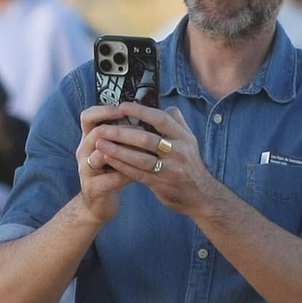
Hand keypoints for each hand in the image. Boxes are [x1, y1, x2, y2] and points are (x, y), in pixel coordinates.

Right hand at [74, 105, 134, 225]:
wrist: (99, 204)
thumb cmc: (111, 172)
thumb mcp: (114, 151)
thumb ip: (124, 135)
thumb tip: (149, 116)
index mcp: (88, 139)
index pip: (88, 116)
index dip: (105, 110)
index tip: (125, 108)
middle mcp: (83, 151)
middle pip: (96, 133)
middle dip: (120, 130)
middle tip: (142, 129)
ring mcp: (86, 170)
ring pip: (101, 155)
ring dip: (124, 151)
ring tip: (144, 150)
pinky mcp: (93, 187)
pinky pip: (111, 178)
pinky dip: (128, 174)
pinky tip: (144, 172)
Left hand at [90, 102, 220, 218]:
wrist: (201, 196)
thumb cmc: (190, 166)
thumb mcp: (190, 142)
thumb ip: (178, 124)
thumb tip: (166, 107)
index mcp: (184, 138)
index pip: (161, 119)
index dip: (141, 111)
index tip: (123, 106)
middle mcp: (179, 152)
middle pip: (146, 139)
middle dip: (122, 133)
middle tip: (102, 128)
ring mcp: (170, 169)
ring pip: (140, 158)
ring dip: (117, 150)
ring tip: (100, 143)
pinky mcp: (161, 184)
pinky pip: (137, 173)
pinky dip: (121, 165)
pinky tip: (108, 158)